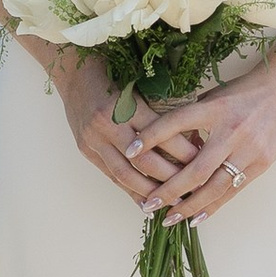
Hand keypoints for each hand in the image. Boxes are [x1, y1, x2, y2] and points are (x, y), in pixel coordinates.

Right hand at [29, 45, 182, 207]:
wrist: (73, 73)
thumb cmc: (112, 74)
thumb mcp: (138, 86)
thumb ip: (158, 112)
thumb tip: (193, 135)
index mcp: (125, 104)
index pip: (160, 133)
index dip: (182, 149)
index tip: (202, 159)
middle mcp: (107, 124)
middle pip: (144, 160)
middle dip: (170, 177)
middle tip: (192, 188)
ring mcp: (93, 139)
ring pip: (125, 174)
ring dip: (150, 191)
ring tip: (172, 202)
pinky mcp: (86, 149)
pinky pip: (111, 176)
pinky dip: (130, 191)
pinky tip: (146, 203)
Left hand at [118, 45, 275, 224]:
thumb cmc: (247, 91)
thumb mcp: (216, 97)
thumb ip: (195, 120)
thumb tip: (170, 147)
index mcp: (214, 108)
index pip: (175, 123)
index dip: (150, 137)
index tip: (129, 151)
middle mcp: (231, 130)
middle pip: (195, 169)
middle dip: (169, 190)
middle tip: (149, 205)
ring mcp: (249, 149)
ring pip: (214, 187)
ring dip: (189, 206)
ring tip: (170, 219)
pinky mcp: (262, 163)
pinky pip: (233, 190)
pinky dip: (214, 206)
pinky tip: (197, 217)